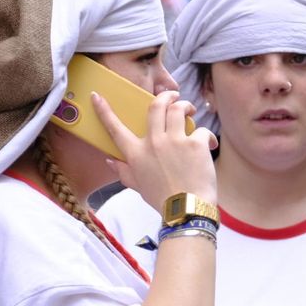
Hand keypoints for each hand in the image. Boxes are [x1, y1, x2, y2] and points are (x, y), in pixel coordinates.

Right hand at [91, 89, 217, 213]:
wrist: (187, 210)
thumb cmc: (162, 199)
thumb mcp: (138, 186)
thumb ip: (123, 171)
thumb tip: (110, 160)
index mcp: (136, 153)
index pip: (115, 128)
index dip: (104, 111)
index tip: (96, 96)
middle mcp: (153, 143)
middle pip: (155, 106)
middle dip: (165, 96)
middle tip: (173, 96)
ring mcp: (175, 142)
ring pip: (178, 109)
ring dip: (186, 106)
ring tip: (190, 111)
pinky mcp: (195, 144)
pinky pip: (201, 130)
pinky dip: (207, 136)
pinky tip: (209, 144)